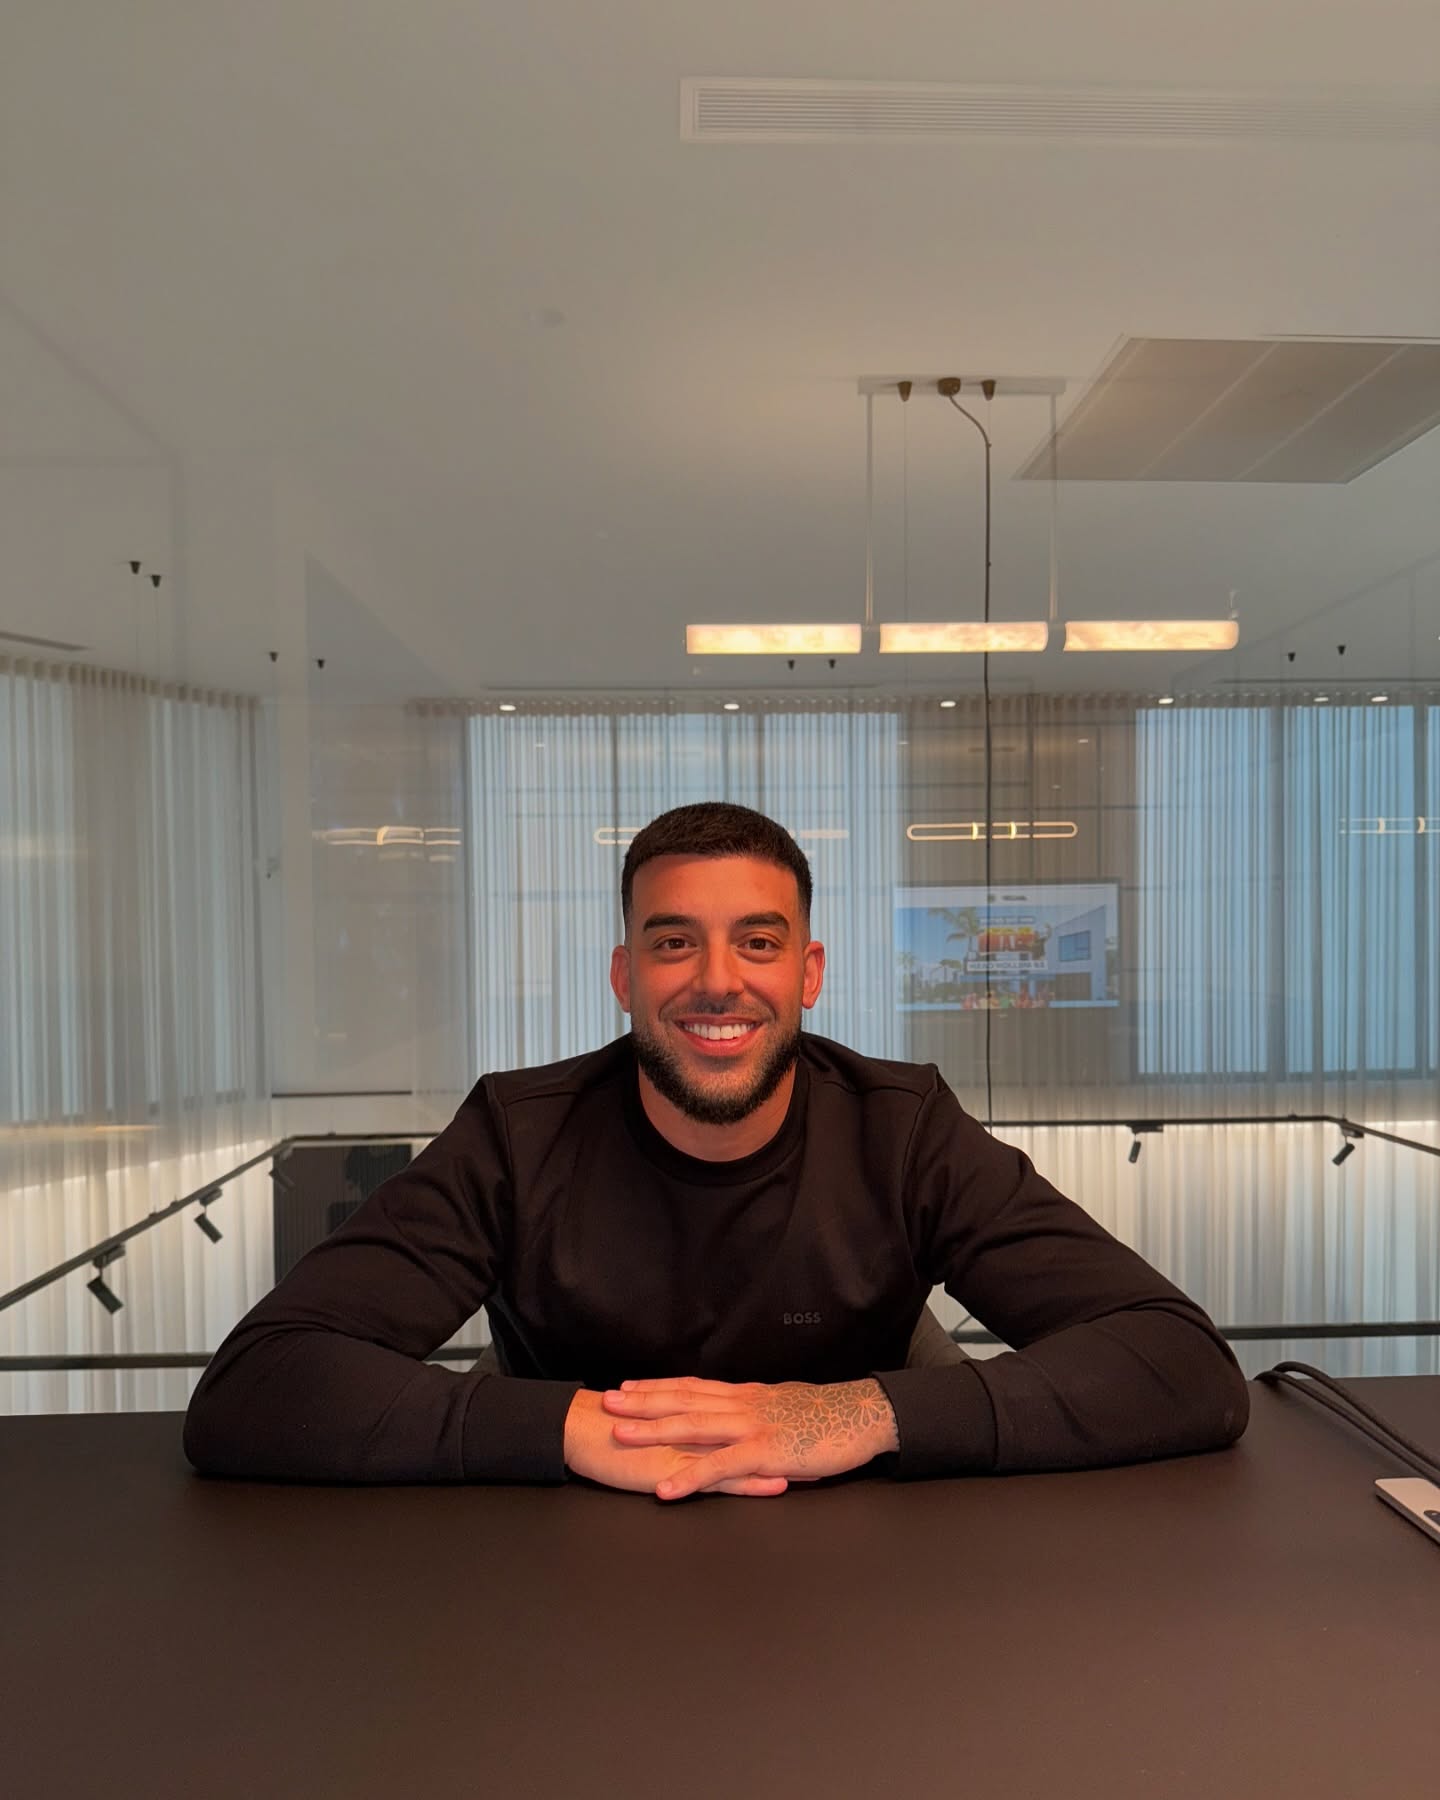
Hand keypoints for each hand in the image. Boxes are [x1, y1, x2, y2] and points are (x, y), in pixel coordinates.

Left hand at [600, 1375, 899, 1501]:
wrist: (864, 1416)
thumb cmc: (830, 1417)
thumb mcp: (787, 1408)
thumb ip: (760, 1413)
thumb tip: (742, 1417)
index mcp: (747, 1396)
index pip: (694, 1387)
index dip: (659, 1387)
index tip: (628, 1385)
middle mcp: (743, 1405)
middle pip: (683, 1400)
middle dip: (642, 1401)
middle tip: (606, 1401)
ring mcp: (752, 1427)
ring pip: (693, 1427)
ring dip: (652, 1431)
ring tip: (619, 1435)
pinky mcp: (765, 1452)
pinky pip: (719, 1467)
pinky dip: (689, 1476)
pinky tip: (666, 1489)